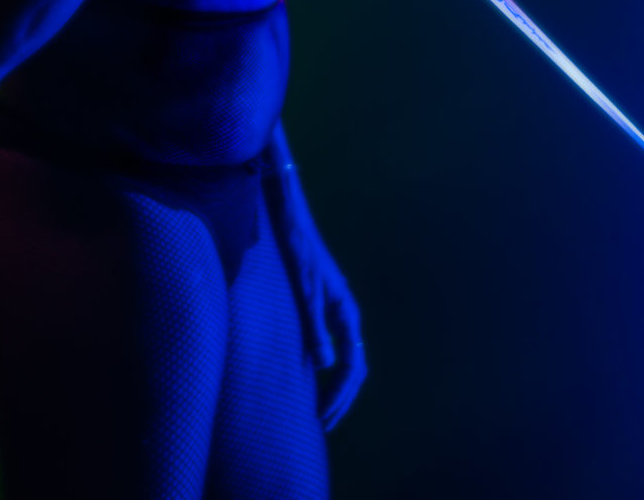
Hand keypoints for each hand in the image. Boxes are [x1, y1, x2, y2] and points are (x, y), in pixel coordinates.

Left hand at [268, 171, 367, 430]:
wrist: (290, 219)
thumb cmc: (298, 250)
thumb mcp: (305, 290)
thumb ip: (314, 326)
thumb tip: (325, 366)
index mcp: (346, 311)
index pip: (353, 365)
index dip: (341, 395)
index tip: (323, 416)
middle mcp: (344, 312)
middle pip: (353, 366)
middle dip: (341, 397)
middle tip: (322, 424)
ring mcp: (333, 309)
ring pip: (344, 357)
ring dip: (335, 385)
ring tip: (319, 409)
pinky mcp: (320, 305)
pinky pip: (331, 344)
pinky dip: (326, 368)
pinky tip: (310, 377)